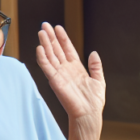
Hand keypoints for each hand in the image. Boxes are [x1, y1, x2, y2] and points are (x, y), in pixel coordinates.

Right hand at [36, 23, 104, 139]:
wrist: (89, 114)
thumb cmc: (94, 101)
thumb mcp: (99, 80)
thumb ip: (96, 66)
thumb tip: (94, 53)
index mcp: (77, 68)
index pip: (68, 50)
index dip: (63, 39)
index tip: (58, 28)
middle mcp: (66, 70)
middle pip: (56, 50)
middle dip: (51, 37)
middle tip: (45, 25)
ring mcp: (60, 75)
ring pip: (50, 56)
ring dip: (45, 44)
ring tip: (42, 32)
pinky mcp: (55, 81)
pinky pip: (47, 68)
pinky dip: (43, 58)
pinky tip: (40, 48)